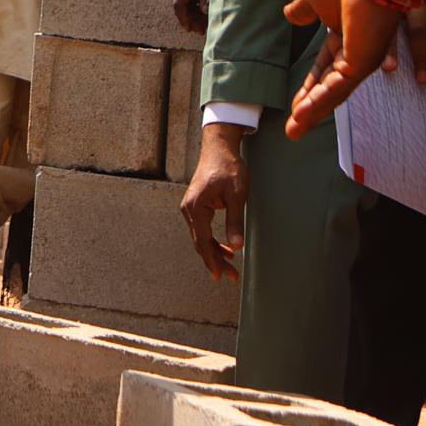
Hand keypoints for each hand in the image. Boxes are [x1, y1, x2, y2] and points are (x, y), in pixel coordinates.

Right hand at [171, 0, 207, 35]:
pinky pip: (188, 8)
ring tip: (203, 29)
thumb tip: (204, 10)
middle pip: (182, 9)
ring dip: (193, 20)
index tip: (188, 27)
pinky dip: (194, 15)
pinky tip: (202, 22)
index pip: (179, 4)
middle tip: (200, 31)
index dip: (183, 17)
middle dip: (190, 21)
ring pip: (185, 10)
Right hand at [179, 122, 247, 280]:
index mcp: (195, 208)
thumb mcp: (237, 196)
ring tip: (230, 266)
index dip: (212, 260)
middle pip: (200, 242)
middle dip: (215, 260)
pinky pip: (202, 229)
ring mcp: (190, 208)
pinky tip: (225, 248)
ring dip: (214, 252)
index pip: (202, 241)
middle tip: (231, 277)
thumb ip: (235, 222)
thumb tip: (237, 246)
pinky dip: (212, 240)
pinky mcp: (196, 206)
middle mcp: (188, 209)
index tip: (220, 276)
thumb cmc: (229, 169)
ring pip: (201, 237)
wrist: (219, 148)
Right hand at [281, 0, 421, 137]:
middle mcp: (355, 52)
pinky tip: (304, 112)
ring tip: (294, 129)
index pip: (323, 71)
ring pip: (333, 93)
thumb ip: (302, 11)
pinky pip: (338, 86)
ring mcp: (361, 59)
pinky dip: (320, 99)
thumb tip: (290, 16)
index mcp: (343, 37)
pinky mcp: (363, 61)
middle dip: (309, 109)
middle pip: (327, 88)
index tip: (295, 107)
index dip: (308, 89)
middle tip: (293, 130)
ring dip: (312, 111)